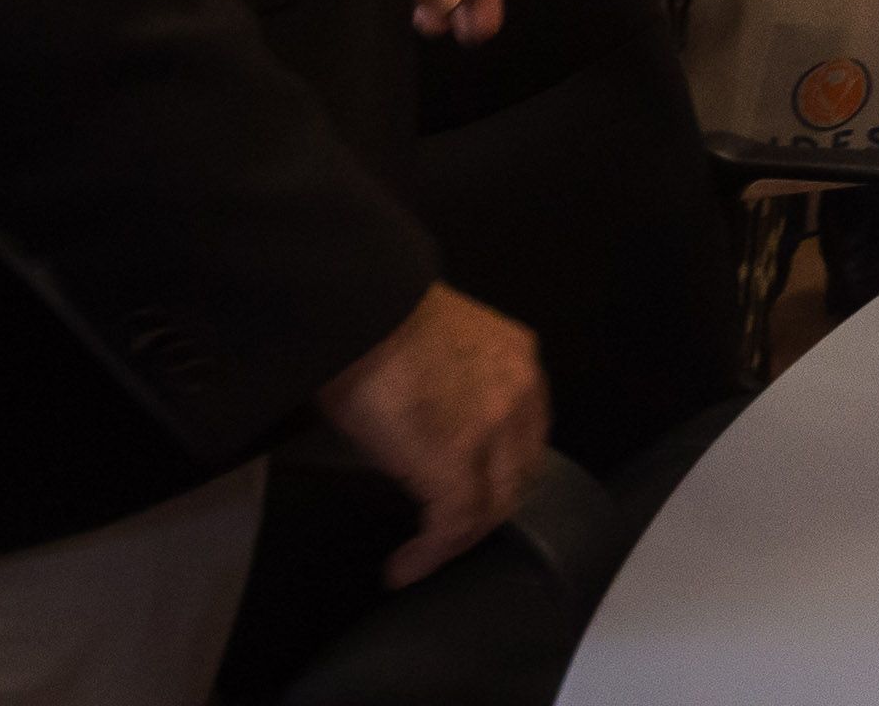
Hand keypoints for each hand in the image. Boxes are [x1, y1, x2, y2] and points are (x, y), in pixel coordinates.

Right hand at [312, 284, 549, 587]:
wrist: (355, 311)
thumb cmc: (374, 321)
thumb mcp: (439, 347)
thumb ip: (456, 385)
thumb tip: (431, 425)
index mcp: (517, 360)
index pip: (524, 433)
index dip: (499, 469)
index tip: (471, 493)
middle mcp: (520, 393)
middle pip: (517, 471)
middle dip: (484, 507)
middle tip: (447, 533)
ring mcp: (493, 429)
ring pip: (492, 502)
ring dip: (459, 535)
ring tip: (426, 555)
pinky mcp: (455, 463)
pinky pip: (455, 523)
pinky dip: (432, 553)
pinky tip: (407, 566)